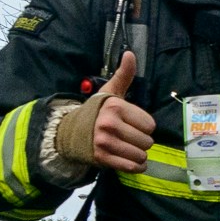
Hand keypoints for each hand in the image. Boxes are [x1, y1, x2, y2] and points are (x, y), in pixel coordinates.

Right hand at [84, 53, 152, 172]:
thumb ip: (124, 75)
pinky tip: (130, 160)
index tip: (133, 124)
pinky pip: (131, 167)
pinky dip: (136, 166)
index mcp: (116, 107)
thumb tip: (130, 54)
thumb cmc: (96, 112)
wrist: (69, 132)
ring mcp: (105, 143)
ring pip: (141, 155)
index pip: (150, 124)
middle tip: (130, 137)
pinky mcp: (102, 159)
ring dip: (139, 154)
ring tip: (129, 148)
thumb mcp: (110, 92)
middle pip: (147, 141)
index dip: (144, 126)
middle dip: (142, 141)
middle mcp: (110, 125)